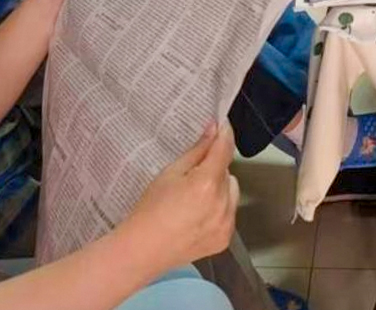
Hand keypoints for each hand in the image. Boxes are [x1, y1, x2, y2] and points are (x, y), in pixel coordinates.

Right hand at [119, 123, 238, 273]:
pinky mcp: (225, 238)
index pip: (225, 149)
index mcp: (206, 183)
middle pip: (227, 172)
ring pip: (231, 192)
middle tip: (192, 176)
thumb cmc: (150, 210)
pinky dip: (219, 209)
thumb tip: (213, 130)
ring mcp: (226, 223)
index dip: (224, 134)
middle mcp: (222, 203)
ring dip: (220, 189)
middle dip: (214, 169)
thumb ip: (196, 151)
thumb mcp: (170, 173)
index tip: (222, 125)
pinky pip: (229, 213)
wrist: (143, 250)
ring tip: (194, 199)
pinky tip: (197, 216)